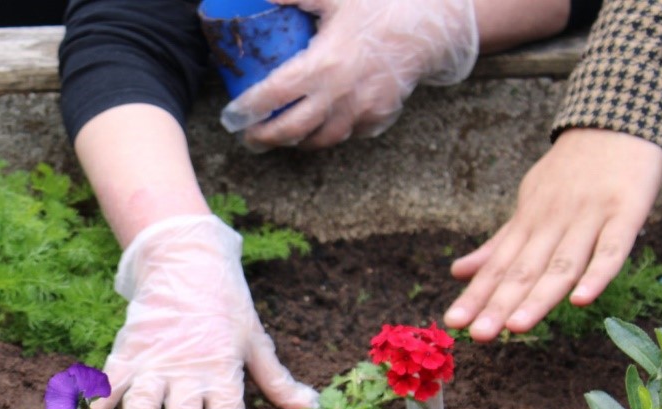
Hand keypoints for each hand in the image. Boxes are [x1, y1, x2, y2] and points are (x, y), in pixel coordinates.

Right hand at [90, 214, 316, 408]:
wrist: (185, 258)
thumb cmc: (225, 302)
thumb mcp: (255, 339)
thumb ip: (276, 380)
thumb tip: (310, 408)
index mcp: (222, 369)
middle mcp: (187, 370)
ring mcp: (154, 362)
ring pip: (142, 407)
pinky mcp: (127, 351)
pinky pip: (110, 384)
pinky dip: (97, 407)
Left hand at [221, 0, 477, 149]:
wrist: (430, 25)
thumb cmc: (380, 6)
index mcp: (325, 64)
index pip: (275, 95)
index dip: (249, 109)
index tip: (231, 116)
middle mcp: (340, 94)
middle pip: (292, 130)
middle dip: (265, 138)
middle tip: (249, 136)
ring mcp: (361, 109)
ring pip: (320, 139)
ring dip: (296, 141)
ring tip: (280, 135)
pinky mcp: (378, 116)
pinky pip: (347, 133)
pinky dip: (329, 132)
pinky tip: (317, 125)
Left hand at [444, 128, 661, 340]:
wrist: (616, 118)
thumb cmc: (571, 171)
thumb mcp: (528, 203)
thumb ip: (499, 244)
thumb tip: (458, 271)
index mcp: (528, 223)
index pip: (498, 266)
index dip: (476, 295)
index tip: (453, 322)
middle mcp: (552, 223)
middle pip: (524, 270)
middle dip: (499, 304)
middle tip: (478, 335)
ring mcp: (589, 217)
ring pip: (561, 264)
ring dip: (538, 296)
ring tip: (516, 326)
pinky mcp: (626, 212)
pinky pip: (612, 248)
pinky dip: (597, 274)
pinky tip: (581, 300)